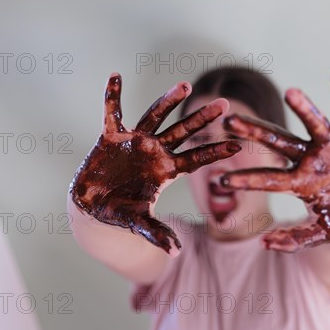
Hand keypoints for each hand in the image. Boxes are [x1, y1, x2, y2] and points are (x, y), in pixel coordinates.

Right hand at [69, 73, 240, 255]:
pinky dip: (112, 96)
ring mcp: (134, 142)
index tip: (238, 144)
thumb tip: (175, 253)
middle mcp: (154, 151)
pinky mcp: (110, 136)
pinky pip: (112, 112)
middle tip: (225, 105)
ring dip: (168, 101)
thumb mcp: (138, 223)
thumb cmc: (119, 214)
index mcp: (166, 170)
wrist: (92, 206)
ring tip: (186, 86)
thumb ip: (156, 234)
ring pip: (154, 116)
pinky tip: (116, 76)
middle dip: (202, 119)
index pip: (196, 159)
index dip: (215, 152)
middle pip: (183, 132)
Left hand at [221, 71, 329, 251]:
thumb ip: (294, 239)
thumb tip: (262, 244)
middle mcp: (311, 159)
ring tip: (290, 93)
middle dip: (254, 132)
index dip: (248, 180)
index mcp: (300, 182)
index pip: (268, 179)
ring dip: (304, 109)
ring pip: (314, 124)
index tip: (223, 181)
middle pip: (278, 141)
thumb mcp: (320, 233)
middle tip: (228, 122)